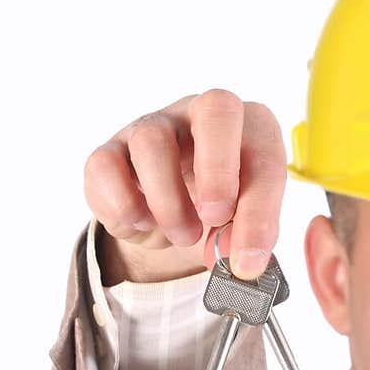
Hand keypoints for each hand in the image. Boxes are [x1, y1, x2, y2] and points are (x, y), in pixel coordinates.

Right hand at [83, 89, 286, 282]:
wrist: (169, 216)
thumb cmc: (216, 211)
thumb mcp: (240, 225)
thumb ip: (246, 237)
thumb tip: (239, 262)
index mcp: (248, 127)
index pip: (263, 153)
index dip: (259, 210)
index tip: (246, 257)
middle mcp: (200, 113)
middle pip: (216, 108)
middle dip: (218, 171)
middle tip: (215, 219)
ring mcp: (153, 125)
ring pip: (153, 142)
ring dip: (170, 203)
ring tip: (184, 235)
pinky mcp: (111, 150)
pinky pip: (106, 167)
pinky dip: (125, 206)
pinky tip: (143, 223)